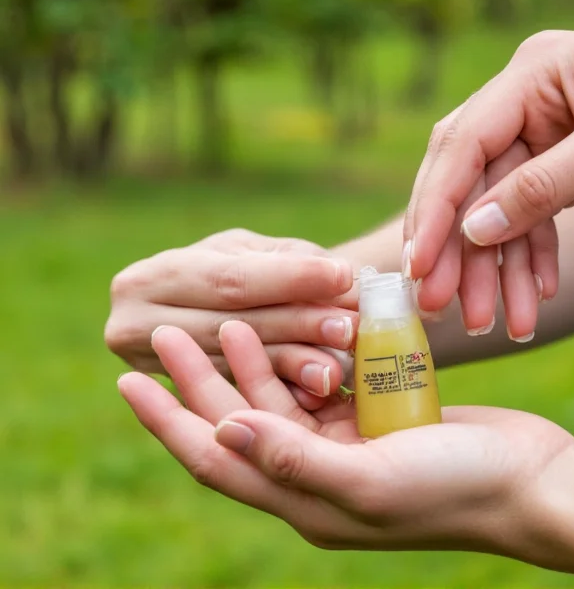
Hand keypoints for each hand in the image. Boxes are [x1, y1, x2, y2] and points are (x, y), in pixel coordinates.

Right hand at [105, 229, 357, 397]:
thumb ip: (296, 265)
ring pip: (237, 370)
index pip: (231, 281)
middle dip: (297, 326)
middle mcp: (134, 327)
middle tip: (349, 327)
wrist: (225, 316)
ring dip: (295, 365)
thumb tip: (343, 278)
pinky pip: (241, 404)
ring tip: (342, 364)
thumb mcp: (261, 255)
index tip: (342, 276)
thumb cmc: (249, 276)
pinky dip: (285, 395)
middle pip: (230, 328)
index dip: (289, 280)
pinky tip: (322, 393)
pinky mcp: (181, 409)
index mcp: (150, 278)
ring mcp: (153, 376)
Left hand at [118, 321, 573, 562]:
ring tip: (225, 324)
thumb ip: (293, 461)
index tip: (127, 382)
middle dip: (201, 383)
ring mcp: (347, 447)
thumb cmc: (456, 488)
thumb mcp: (370, 481)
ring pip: (280, 402)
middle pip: (241, 425)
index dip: (169, 424)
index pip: (217, 459)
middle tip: (168, 333)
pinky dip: (303, 359)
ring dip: (252, 365)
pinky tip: (290, 329)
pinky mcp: (376, 422)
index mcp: (305, 502)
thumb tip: (220, 433)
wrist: (529, 481)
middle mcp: (316, 476)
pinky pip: (324, 387)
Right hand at [406, 28, 573, 331]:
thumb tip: (473, 230)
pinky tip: (539, 296)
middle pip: (471, 183)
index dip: (436, 209)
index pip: (463, 145)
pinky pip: (536, 220)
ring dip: (497, 269)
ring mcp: (547, 140)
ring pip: (502, 212)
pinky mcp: (569, 172)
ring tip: (492, 320)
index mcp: (532, 77)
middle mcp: (529, 106)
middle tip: (442, 306)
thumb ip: (542, 187)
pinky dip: (534, 260)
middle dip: (458, 249)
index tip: (421, 266)